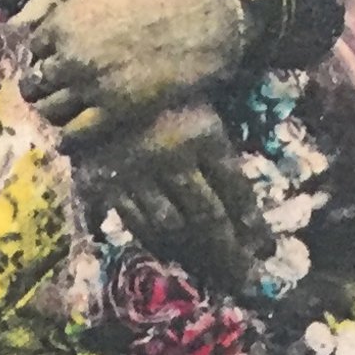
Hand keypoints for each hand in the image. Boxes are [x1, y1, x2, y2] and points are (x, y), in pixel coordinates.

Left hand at [17, 0, 244, 150]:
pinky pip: (75, 135)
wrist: (198, 17)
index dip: (44, 56)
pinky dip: (68, 138)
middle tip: (57, 90)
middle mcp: (69, 56)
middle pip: (35, 83)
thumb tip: (13, 26)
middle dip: (42, 87)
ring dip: (53, 112)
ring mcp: (91, 86)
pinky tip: (75, 135)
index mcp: (61, 22)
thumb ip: (51, 1)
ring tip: (68, 111)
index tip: (57, 60)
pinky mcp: (115, 111)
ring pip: (49, 111)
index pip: (32, 49)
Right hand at [82, 96, 270, 298]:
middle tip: (246, 281)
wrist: (90, 72)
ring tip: (210, 270)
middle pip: (208, 217)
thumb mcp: (197, 104)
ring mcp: (135, 170)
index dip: (252, 224)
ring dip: (191, 251)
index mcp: (202, 131)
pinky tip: (167, 248)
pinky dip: (153, 239)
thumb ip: (218, 147)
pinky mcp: (102, 179)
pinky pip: (134, 220)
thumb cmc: (158, 85)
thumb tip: (246, 200)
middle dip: (230, 253)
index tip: (264, 249)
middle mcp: (172, 154)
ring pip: (170, 226)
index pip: (236, 190)